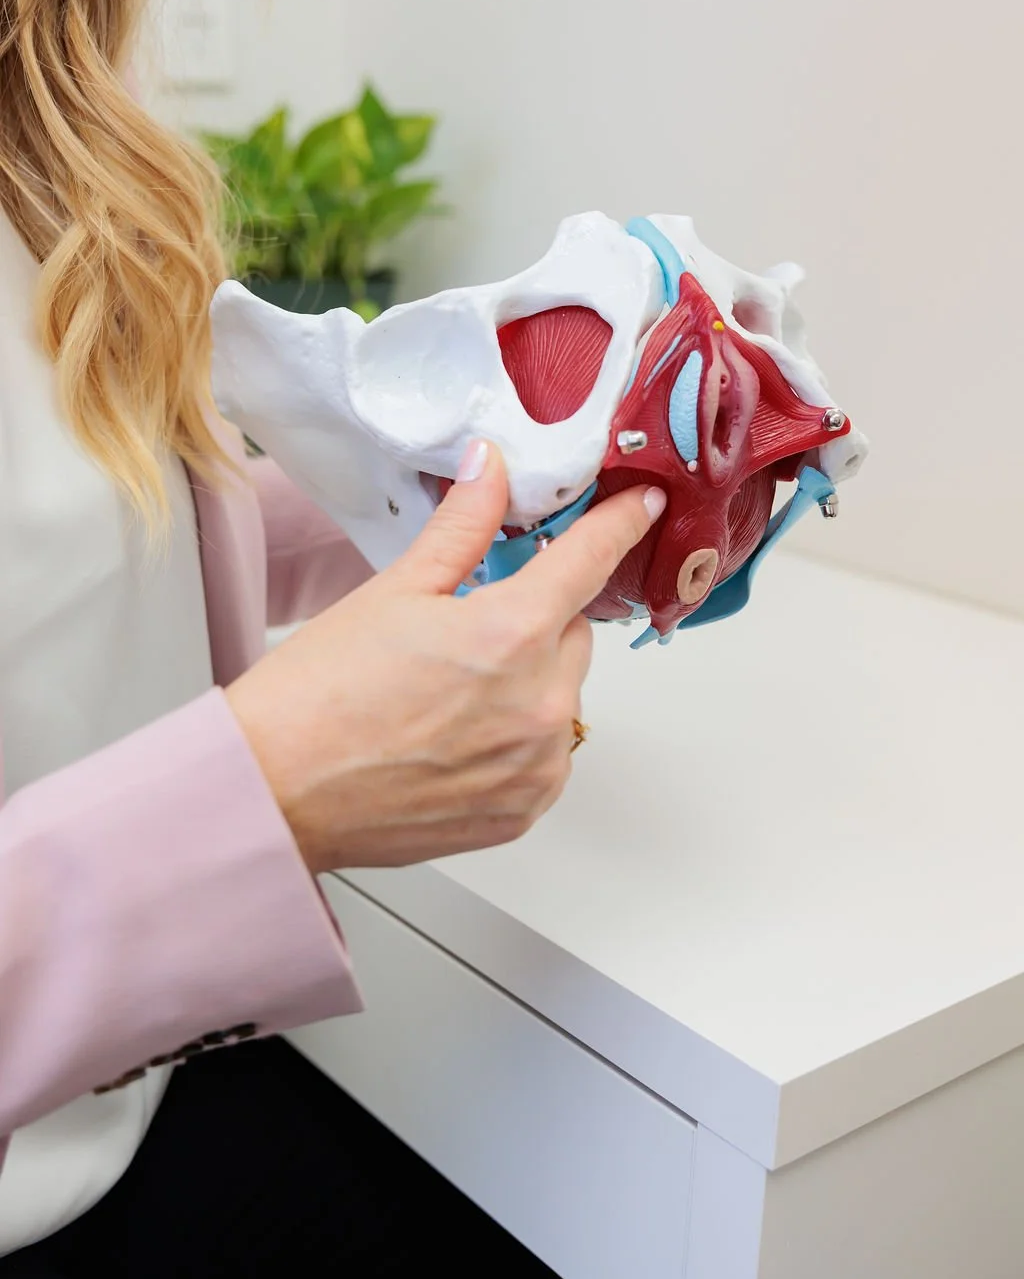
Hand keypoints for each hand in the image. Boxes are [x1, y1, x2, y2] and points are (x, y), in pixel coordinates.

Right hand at [226, 443, 665, 871]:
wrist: (276, 791)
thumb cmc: (317, 696)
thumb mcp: (394, 590)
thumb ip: (462, 527)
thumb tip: (490, 467)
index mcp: (510, 635)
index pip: (590, 562)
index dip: (617, 526)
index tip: (638, 508)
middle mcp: (539, 705)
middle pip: (574, 635)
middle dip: (536, 621)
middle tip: (464, 630)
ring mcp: (534, 767)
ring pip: (562, 697)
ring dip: (528, 684)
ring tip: (446, 695)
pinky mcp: (521, 812)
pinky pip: (545, 756)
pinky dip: (516, 740)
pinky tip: (454, 738)